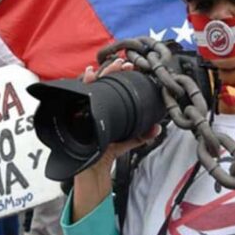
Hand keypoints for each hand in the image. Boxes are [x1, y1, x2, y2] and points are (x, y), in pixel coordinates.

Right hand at [72, 58, 160, 221]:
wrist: (93, 170)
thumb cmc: (106, 151)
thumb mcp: (126, 140)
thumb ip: (141, 134)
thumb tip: (158, 128)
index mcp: (106, 108)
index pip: (112, 86)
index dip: (119, 74)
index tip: (129, 65)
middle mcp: (94, 106)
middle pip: (100, 83)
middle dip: (109, 71)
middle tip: (120, 64)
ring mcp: (83, 111)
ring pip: (88, 89)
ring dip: (94, 77)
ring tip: (100, 68)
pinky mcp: (76, 119)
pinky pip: (77, 102)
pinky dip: (82, 89)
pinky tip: (87, 79)